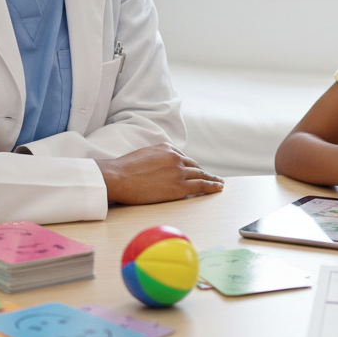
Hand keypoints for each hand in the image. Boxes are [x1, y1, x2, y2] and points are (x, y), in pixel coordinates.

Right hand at [95, 143, 223, 204]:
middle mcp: (176, 157)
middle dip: (203, 172)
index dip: (192, 166)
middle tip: (212, 177)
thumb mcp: (144, 155)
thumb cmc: (124, 169)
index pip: (184, 158)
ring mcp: (179, 171)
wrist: (118, 177)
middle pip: (195, 166)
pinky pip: (201, 185)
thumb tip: (161, 165)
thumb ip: (157, 158)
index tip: (197, 170)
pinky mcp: (179, 186)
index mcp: (167, 148)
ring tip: (219, 183)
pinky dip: (212, 186)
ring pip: (201, 175)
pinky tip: (218, 187)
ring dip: (211, 179)